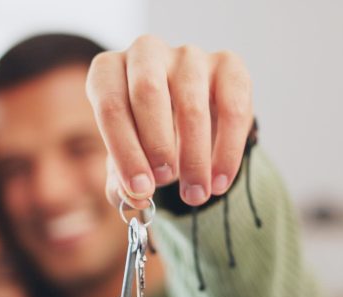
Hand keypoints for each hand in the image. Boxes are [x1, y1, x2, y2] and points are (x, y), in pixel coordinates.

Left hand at [85, 34, 253, 207]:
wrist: (184, 121)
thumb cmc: (144, 138)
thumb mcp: (126, 158)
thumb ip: (121, 181)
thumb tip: (133, 198)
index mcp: (109, 70)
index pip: (111, 105)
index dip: (124, 151)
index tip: (140, 189)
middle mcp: (146, 52)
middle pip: (148, 93)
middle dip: (157, 146)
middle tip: (166, 183)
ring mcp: (188, 55)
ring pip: (191, 104)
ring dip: (194, 156)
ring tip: (196, 193)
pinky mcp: (227, 64)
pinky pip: (233, 107)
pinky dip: (227, 150)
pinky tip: (219, 182)